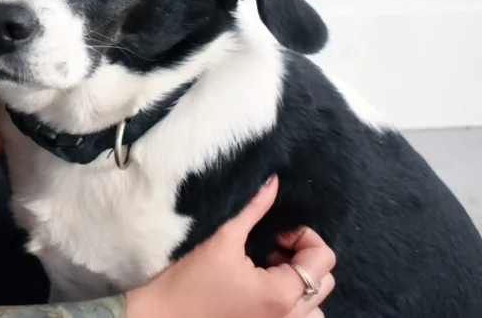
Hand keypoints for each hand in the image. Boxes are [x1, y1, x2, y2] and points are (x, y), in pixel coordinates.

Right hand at [126, 176, 335, 317]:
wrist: (161, 316)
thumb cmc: (188, 280)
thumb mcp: (222, 239)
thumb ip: (253, 209)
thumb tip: (273, 182)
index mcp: (281, 295)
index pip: (323, 260)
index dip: (303, 236)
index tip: (274, 232)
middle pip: (324, 283)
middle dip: (302, 259)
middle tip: (269, 248)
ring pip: (315, 307)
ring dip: (300, 286)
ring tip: (268, 273)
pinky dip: (291, 304)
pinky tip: (260, 290)